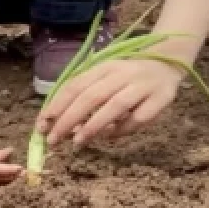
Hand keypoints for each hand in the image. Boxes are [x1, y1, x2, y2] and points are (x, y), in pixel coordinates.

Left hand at [37, 58, 184, 145]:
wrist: (166, 64)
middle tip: (53, 141)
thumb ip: (85, 95)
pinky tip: (109, 137)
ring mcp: (142, 86)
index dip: (57, 105)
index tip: (42, 125)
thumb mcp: (105, 77)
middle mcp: (122, 74)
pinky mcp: (160, 100)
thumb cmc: (127, 76)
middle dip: (69, 120)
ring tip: (77, 143)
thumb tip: (59, 122)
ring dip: (93, 126)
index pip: (76, 85)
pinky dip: (122, 130)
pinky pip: (138, 118)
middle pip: (91, 96)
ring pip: (115, 106)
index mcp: (105, 66)